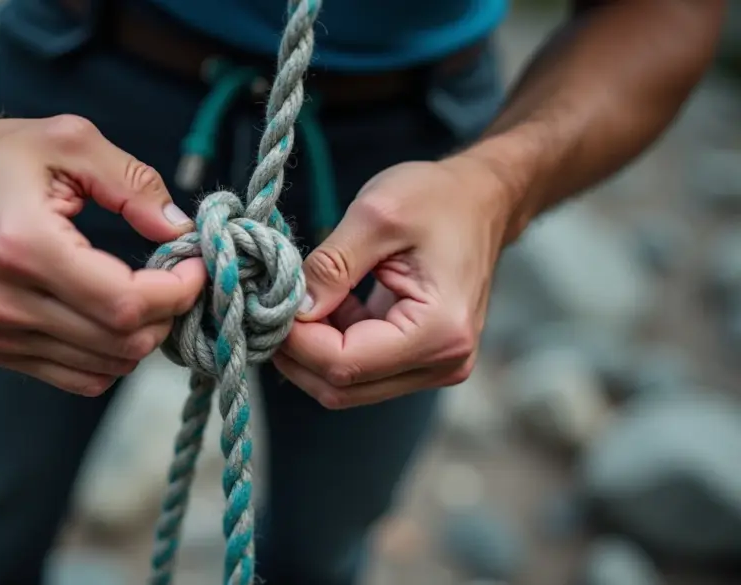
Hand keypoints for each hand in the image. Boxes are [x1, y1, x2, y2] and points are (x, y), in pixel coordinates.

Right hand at [0, 114, 205, 395]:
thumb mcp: (69, 141)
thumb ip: (133, 183)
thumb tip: (179, 229)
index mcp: (22, 246)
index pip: (124, 303)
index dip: (176, 292)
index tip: (195, 265)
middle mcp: (2, 301)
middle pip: (120, 342)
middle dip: (167, 314)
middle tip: (176, 277)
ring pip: (104, 368)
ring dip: (141, 336)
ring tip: (146, 293)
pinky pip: (76, 376)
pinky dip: (109, 355)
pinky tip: (112, 315)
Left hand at [272, 157, 517, 408]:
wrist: (482, 200)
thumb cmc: (438, 198)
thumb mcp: (376, 214)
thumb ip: (331, 266)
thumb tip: (291, 311)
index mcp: (440, 331)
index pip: (345, 364)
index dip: (295, 342)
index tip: (264, 305)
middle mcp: (443, 363)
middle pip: (342, 387)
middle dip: (296, 352)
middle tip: (266, 307)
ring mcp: (434, 367)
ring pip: (346, 385)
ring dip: (311, 350)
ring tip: (295, 301)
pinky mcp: (421, 361)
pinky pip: (360, 369)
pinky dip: (330, 344)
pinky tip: (326, 303)